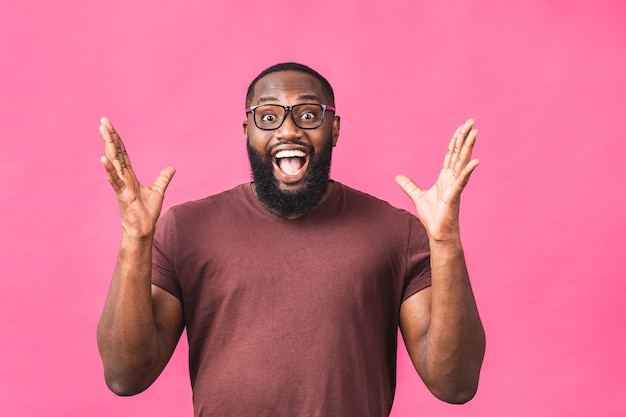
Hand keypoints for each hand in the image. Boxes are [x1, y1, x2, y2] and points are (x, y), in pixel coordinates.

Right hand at [99, 117, 175, 239]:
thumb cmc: (146, 213)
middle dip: (109, 136)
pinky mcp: (122, 195)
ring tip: (102, 131)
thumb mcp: (158, 191)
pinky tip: (103, 159)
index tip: (109, 125)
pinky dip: (109, 170)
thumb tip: (171, 168)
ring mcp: (121, 185)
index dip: (117, 138)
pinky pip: (115, 180)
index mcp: (129, 175)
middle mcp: (122, 177)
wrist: (143, 229)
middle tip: (103, 120)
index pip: (122, 153)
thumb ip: (162, 178)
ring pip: (113, 162)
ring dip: (108, 146)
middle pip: (115, 153)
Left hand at [395, 119, 478, 242]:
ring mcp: (455, 186)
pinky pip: (462, 181)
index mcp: (445, 177)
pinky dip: (467, 171)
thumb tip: (398, 176)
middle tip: (472, 121)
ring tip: (475, 132)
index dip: (456, 140)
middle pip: (459, 153)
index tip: (462, 127)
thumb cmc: (433, 217)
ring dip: (469, 147)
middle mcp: (453, 179)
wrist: (438, 233)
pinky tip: (475, 161)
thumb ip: (409, 185)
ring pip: (463, 162)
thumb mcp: (417, 196)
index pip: (451, 154)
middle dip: (465, 137)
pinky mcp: (454, 196)